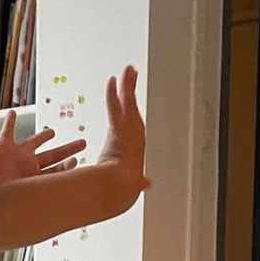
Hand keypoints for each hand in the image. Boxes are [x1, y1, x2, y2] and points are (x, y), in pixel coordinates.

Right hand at [0, 111, 85, 190]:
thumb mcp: (21, 196)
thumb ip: (39, 196)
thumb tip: (60, 207)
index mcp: (33, 178)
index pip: (57, 172)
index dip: (68, 167)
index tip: (78, 161)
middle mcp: (28, 165)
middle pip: (53, 156)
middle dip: (68, 150)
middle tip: (83, 142)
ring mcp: (16, 155)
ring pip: (34, 142)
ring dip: (43, 136)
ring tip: (52, 131)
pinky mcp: (2, 145)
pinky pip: (8, 129)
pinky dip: (10, 120)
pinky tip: (12, 113)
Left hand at [96, 65, 149, 207]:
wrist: (119, 190)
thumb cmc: (119, 190)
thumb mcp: (129, 183)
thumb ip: (136, 182)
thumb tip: (146, 184)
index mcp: (133, 147)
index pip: (132, 122)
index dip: (132, 109)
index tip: (129, 98)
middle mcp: (134, 136)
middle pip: (133, 107)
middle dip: (131, 89)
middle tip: (131, 73)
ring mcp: (128, 132)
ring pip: (127, 104)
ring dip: (126, 86)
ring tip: (127, 70)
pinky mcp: (119, 129)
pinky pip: (116, 107)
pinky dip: (114, 94)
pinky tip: (112, 81)